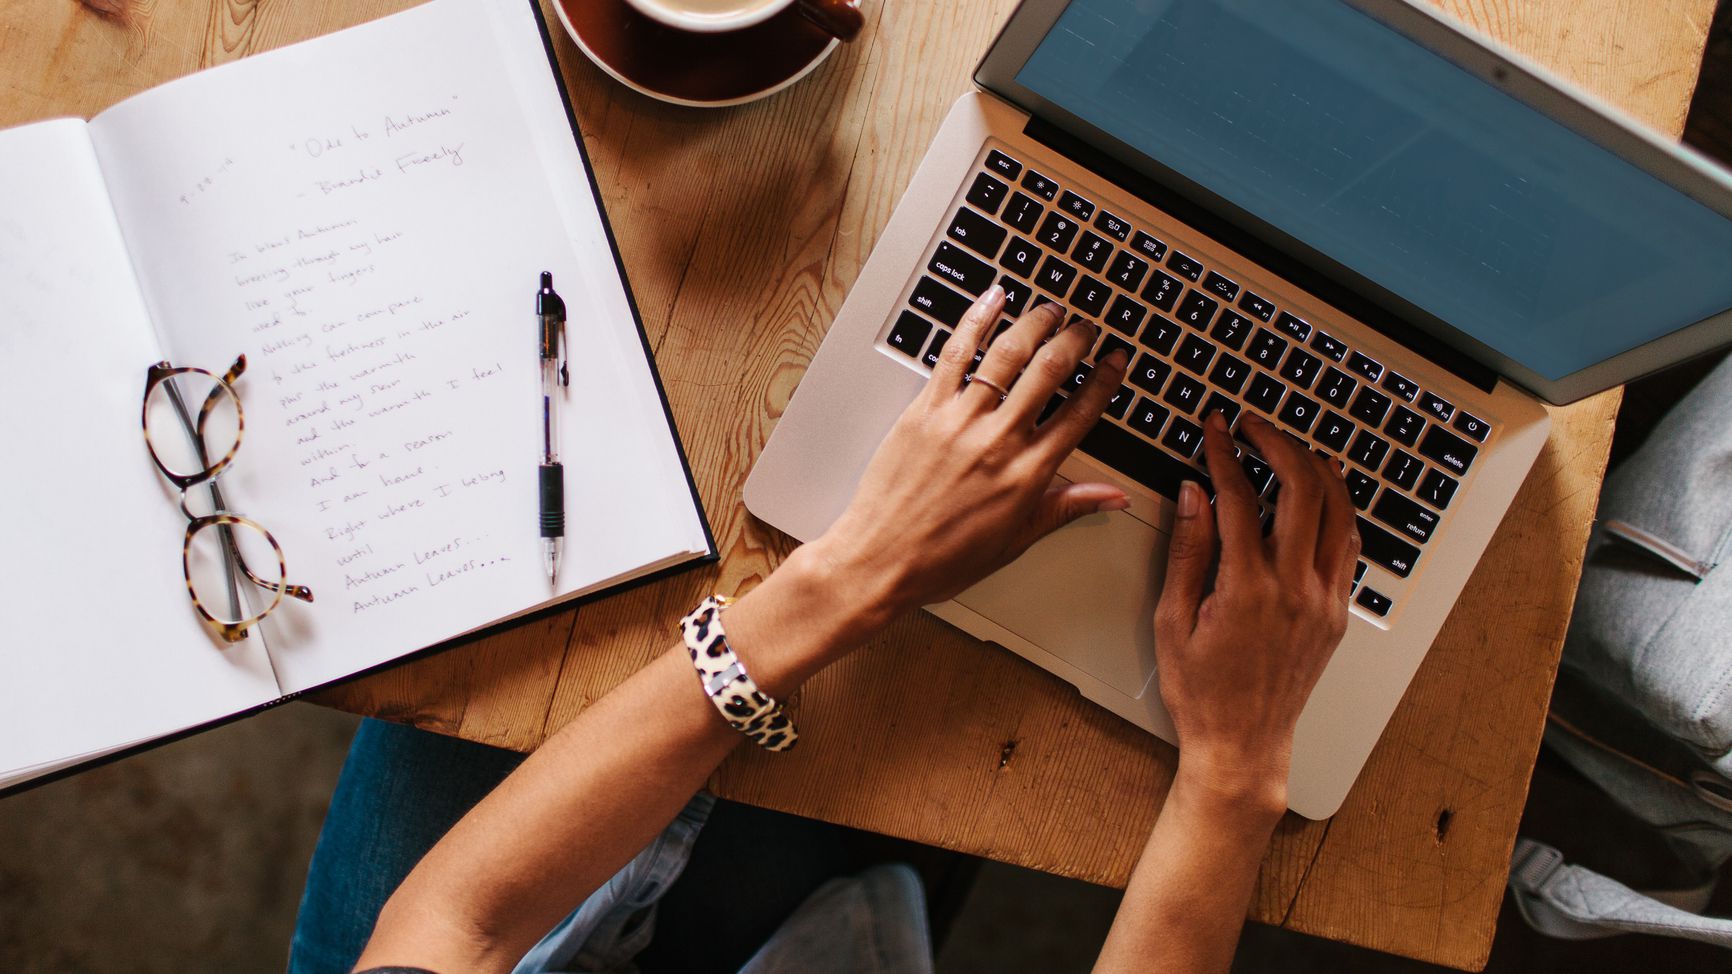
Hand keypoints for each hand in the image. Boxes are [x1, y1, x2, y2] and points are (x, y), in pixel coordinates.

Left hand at [812, 289, 1131, 622]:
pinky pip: (955, 353)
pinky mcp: (924, 410)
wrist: (880, 560)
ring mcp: (959, 421)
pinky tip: (993, 299)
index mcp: (1027, 474)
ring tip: (1050, 309)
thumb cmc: (942, 558)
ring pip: (1007, 354)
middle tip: (1085, 327)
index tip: (1116, 361)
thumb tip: (1114, 496)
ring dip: (1034, 323)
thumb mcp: (1016, 539)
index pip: (1080, 414)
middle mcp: (998, 441)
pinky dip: (977, 320)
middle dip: (1075, 340)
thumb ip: (1066, 507)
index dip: (1104, 382)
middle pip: (1049, 372)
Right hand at [1153, 410, 1357, 814]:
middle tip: (1253, 426)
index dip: (1225, 454)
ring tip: (1291, 445)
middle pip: (1300, 490)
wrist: (1243, 745)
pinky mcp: (1337, 612)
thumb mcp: (1172, 620)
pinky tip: (1324, 490)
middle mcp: (1295, 590)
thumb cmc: (1201, 692)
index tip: (1215, 429)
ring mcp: (1324, 600)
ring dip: (1315, 468)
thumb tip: (1192, 494)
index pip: (1240, 499)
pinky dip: (1338, 507)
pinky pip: (1348, 545)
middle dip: (1277, 445)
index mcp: (1247, 591)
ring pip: (1336, 511)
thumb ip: (1187, 551)